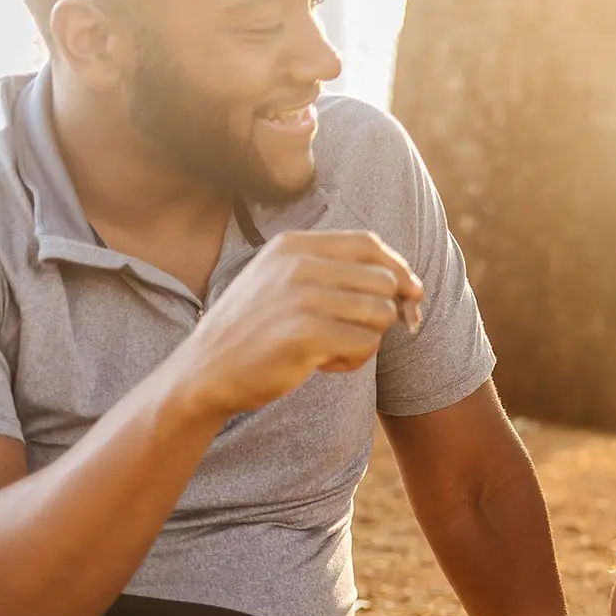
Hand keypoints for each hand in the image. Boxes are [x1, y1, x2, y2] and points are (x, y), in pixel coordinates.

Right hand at [175, 230, 423, 417]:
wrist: (205, 371)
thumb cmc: (255, 329)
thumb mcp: (283, 281)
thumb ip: (335, 273)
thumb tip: (409, 285)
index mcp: (293, 245)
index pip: (368, 244)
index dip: (398, 268)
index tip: (410, 294)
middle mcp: (297, 264)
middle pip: (383, 280)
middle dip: (384, 311)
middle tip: (357, 333)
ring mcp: (301, 298)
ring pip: (380, 313)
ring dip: (366, 339)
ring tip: (333, 349)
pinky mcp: (306, 335)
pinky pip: (366, 344)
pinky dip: (354, 360)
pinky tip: (325, 364)